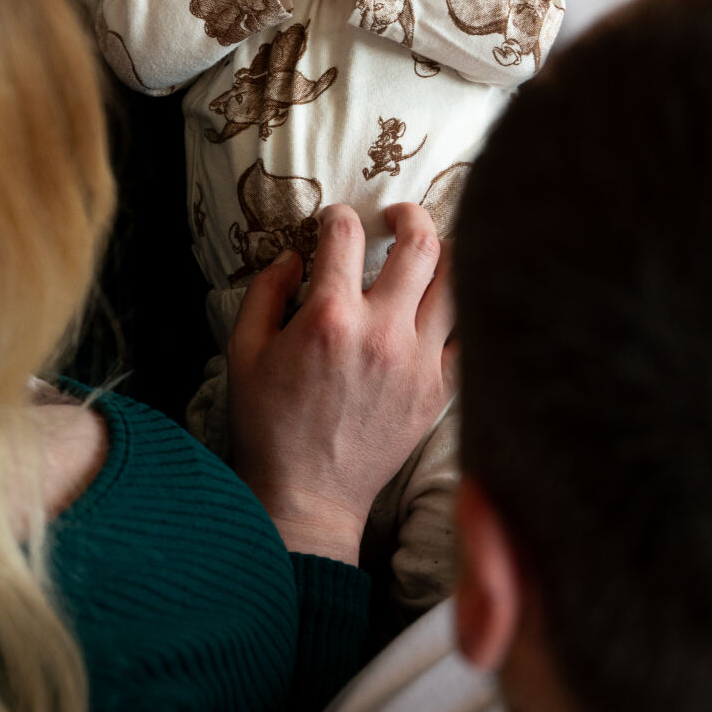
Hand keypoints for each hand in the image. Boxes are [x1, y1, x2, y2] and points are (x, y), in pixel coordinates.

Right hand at [227, 203, 456, 564]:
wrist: (308, 498)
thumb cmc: (269, 425)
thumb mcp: (242, 352)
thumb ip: (265, 291)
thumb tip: (295, 256)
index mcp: (329, 318)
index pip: (346, 233)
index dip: (338, 216)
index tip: (334, 223)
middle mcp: (382, 333)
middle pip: (421, 243)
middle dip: (410, 213)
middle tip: (397, 215)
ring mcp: (419, 361)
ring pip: (458, 281)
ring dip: (445, 255)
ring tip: (428, 253)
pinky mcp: (439, 390)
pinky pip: (468, 335)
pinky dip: (461, 312)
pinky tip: (442, 308)